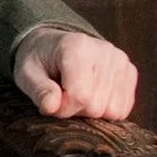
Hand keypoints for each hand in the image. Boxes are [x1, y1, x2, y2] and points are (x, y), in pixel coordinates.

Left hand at [15, 25, 138, 122]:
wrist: (54, 46)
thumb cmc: (40, 61)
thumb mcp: (26, 74)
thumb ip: (38, 90)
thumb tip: (51, 107)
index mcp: (76, 46)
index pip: (80, 96)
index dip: (63, 109)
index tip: (52, 102)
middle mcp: (104, 50)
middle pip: (96, 106)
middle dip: (77, 109)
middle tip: (64, 95)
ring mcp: (120, 60)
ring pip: (113, 111)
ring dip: (92, 110)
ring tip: (78, 93)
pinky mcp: (130, 71)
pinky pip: (124, 108)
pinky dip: (107, 109)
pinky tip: (93, 94)